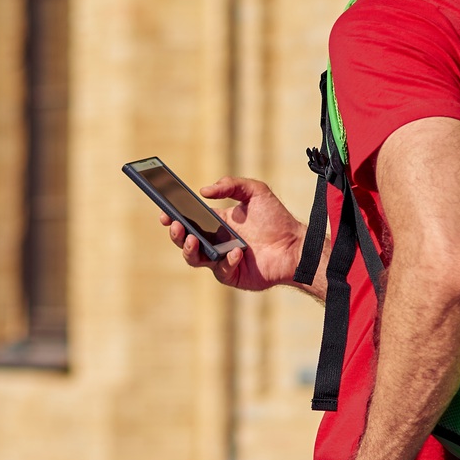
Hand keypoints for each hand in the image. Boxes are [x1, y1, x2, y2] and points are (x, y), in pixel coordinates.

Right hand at [161, 177, 310, 293]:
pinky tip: (236, 251)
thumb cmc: (277, 219)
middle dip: (175, 233)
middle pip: (185, 240)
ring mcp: (221, 260)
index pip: (189, 219)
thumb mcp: (256, 192)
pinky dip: (226, 260)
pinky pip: (221, 269)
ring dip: (188, 249)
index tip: (165, 210)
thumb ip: (231, 184)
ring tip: (191, 239)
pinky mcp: (231, 275)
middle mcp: (215, 242)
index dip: (174, 216)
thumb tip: (204, 191)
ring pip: (194, 258)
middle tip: (175, 224)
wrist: (295, 246)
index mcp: (217, 222)